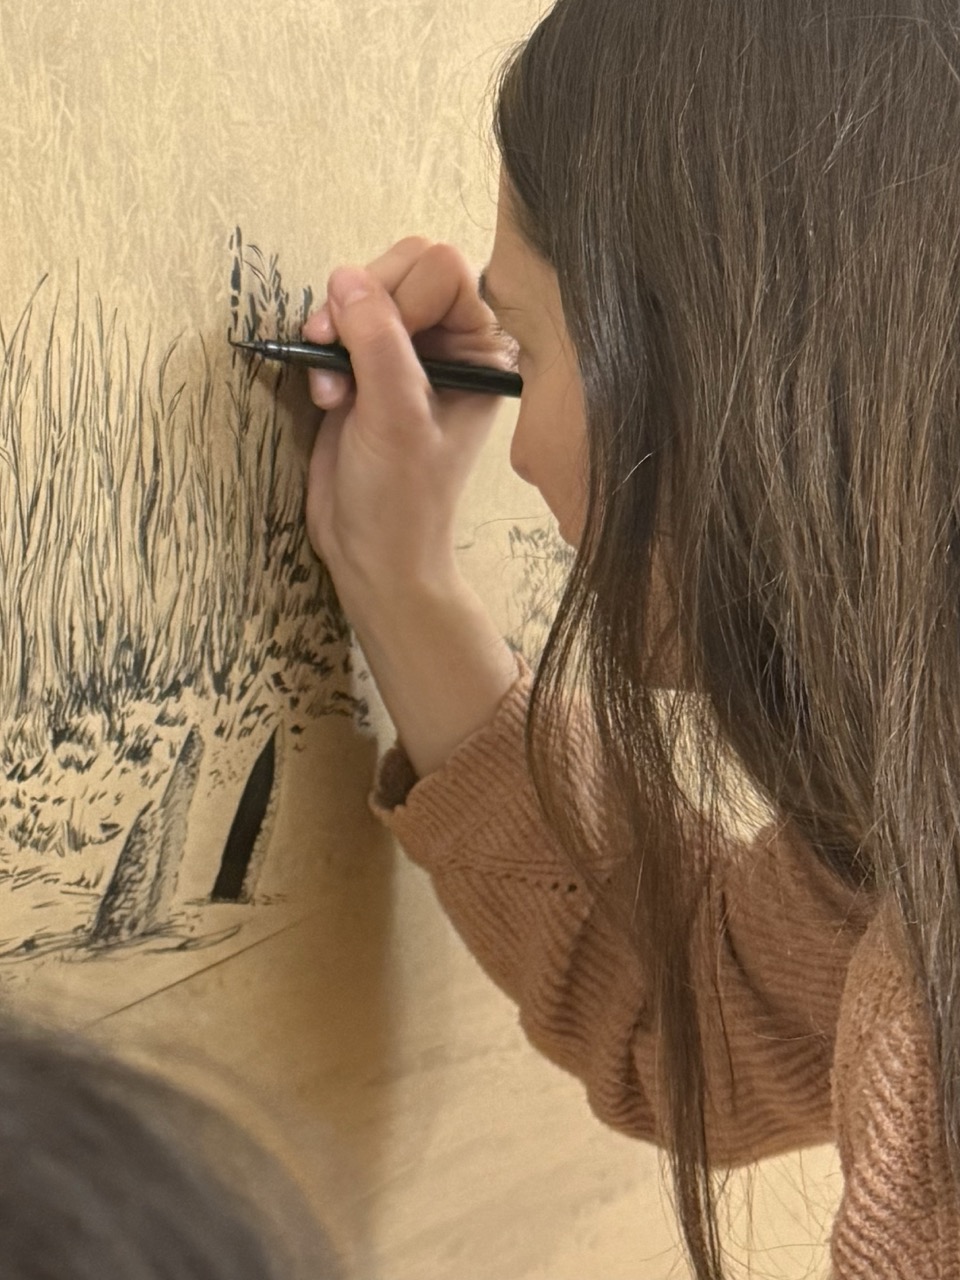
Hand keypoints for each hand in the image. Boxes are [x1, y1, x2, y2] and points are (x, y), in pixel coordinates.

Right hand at [303, 237, 513, 621]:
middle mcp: (449, 344)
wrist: (371, 552)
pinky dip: (322, 350)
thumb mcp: (396, 417)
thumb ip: (379, 342)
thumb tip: (346, 278)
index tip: (381, 350)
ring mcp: (406, 354)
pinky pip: (337, 324)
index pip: (442, 269)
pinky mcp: (366, 369)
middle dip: (359, 305)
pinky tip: (328, 397)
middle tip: (335, 350)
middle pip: (399, 268)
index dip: (401, 297)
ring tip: (332, 387)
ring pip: (361, 291)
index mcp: (481, 349)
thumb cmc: (403, 498)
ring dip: (334, 330)